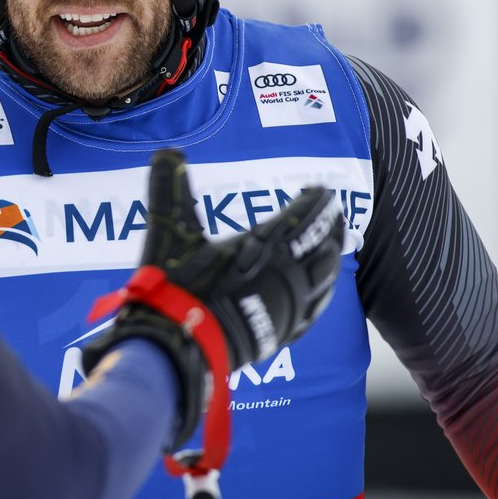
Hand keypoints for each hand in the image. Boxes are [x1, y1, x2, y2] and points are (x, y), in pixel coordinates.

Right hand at [81, 148, 342, 447]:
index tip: (320, 192)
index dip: (317, 203)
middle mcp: (286, 276)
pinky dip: (323, 291)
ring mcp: (288, 307)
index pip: (305, 219)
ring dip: (330, 257)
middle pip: (324, 247)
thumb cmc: (177, 288)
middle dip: (330, 228)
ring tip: (331, 245)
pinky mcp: (284, 332)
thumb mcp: (170, 233)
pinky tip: (322, 290)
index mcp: (265, 248)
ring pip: (325, 278)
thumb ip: (170, 189)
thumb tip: (165, 152)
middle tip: (332, 215)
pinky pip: (315, 308)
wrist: (180, 346)